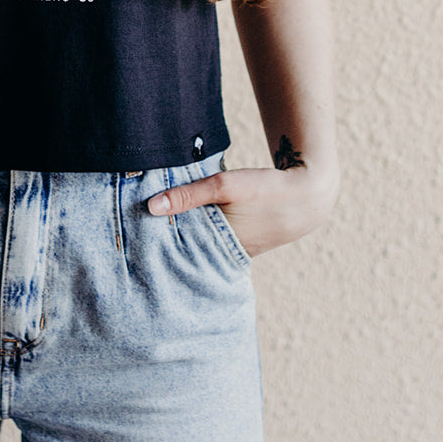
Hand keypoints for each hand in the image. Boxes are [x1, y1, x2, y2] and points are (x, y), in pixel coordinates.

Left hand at [146, 164, 337, 255]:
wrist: (309, 195)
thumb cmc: (267, 189)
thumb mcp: (225, 186)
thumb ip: (188, 195)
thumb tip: (151, 207)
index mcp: (221, 247)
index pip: (180, 250)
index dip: (158, 243)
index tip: (133, 238)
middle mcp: (227, 256)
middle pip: (189, 250)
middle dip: (167, 242)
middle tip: (135, 234)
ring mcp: (236, 251)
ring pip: (201, 245)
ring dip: (184, 234)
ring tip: (155, 225)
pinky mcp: (243, 243)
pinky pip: (214, 241)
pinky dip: (201, 232)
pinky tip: (185, 221)